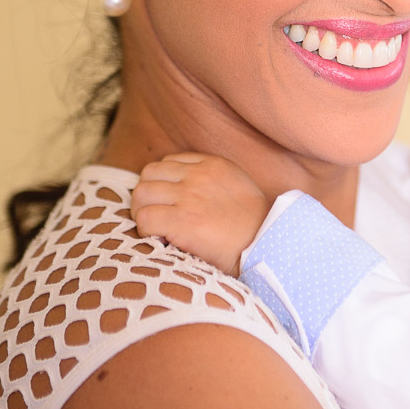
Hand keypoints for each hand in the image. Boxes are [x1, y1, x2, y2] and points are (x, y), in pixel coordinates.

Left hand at [131, 153, 270, 275]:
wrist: (267, 246)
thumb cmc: (254, 224)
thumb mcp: (237, 185)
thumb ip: (212, 179)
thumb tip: (183, 189)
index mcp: (213, 164)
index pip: (168, 163)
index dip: (162, 184)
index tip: (167, 202)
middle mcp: (198, 176)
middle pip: (149, 174)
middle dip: (146, 196)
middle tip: (154, 215)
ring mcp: (189, 197)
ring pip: (141, 194)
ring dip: (142, 212)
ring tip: (154, 228)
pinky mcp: (182, 221)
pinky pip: (145, 219)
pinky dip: (146, 230)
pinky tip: (159, 239)